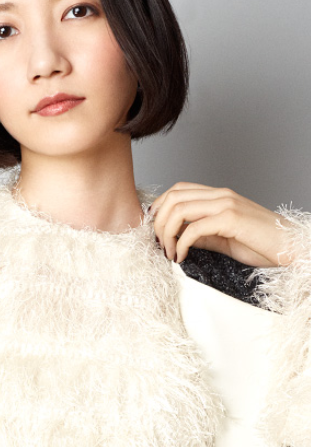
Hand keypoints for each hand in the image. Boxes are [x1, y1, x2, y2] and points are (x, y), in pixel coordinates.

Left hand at [150, 182, 293, 266]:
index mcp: (219, 195)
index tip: (154, 228)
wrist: (292, 248)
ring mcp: (226, 204)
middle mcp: (220, 195)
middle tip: (159, 244)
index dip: (160, 205)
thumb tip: (178, 238)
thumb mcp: (224, 239)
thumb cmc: (262, 245)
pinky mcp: (231, 219)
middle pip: (173, 197)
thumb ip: (202, 235)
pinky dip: (181, 243)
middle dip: (159, 222)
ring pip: (179, 209)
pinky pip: (194, 228)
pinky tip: (182, 257)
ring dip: (167, 233)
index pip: (178, 189)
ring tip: (169, 252)